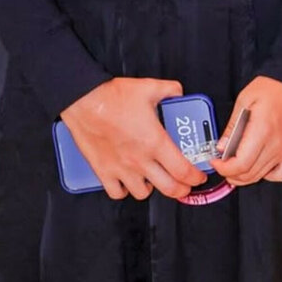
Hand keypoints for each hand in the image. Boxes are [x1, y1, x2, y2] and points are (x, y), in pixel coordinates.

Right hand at [60, 77, 206, 201]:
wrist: (83, 100)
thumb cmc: (112, 96)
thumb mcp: (148, 87)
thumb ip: (169, 90)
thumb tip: (178, 92)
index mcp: (155, 141)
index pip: (183, 170)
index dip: (195, 178)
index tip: (198, 177)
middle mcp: (140, 160)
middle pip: (169, 188)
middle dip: (181, 190)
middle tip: (184, 185)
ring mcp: (121, 169)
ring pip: (143, 194)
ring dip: (152, 188)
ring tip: (153, 179)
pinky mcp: (103, 171)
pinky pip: (117, 193)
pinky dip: (124, 190)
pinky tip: (127, 180)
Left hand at [209, 76, 281, 185]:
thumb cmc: (273, 86)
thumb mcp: (245, 99)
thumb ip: (232, 126)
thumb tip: (222, 146)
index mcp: (262, 130)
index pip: (240, 164)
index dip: (224, 169)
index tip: (216, 162)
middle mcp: (276, 144)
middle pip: (249, 174)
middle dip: (231, 174)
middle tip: (222, 165)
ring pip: (262, 176)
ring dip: (245, 176)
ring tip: (236, 166)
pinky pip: (280, 175)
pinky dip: (266, 175)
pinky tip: (258, 166)